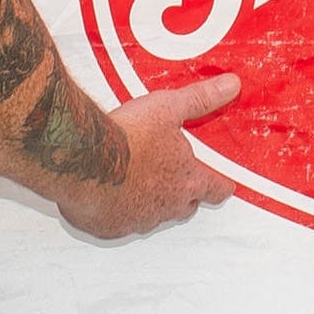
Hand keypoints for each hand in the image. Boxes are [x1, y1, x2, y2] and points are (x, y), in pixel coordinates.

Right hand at [58, 71, 238, 239]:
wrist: (84, 160)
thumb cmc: (126, 137)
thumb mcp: (169, 107)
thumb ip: (201, 99)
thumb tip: (229, 86)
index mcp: (187, 180)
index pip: (216, 188)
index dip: (221, 184)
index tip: (224, 185)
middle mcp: (167, 205)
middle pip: (186, 206)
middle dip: (186, 195)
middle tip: (178, 180)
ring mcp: (139, 220)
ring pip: (154, 216)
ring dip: (150, 202)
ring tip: (139, 182)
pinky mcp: (112, 227)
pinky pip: (121, 224)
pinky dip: (118, 211)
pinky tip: (109, 193)